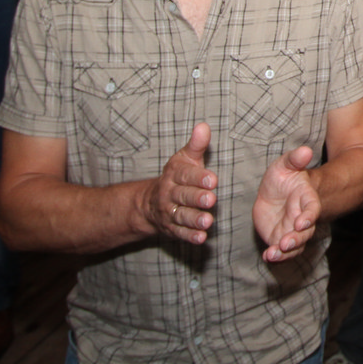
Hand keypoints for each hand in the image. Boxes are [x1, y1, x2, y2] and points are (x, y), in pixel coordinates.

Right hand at [145, 123, 217, 243]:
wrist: (150, 203)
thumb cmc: (177, 176)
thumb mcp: (184, 159)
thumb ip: (196, 145)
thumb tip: (204, 126)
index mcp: (174, 174)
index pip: (186, 175)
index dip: (199, 178)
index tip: (212, 179)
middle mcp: (169, 194)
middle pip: (183, 196)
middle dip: (197, 198)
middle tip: (211, 199)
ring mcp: (169, 212)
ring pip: (181, 216)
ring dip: (194, 219)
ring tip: (207, 221)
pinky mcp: (172, 228)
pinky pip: (180, 233)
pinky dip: (190, 236)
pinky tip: (201, 238)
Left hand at [253, 145, 320, 261]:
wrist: (277, 192)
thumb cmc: (285, 176)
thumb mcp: (286, 164)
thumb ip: (295, 159)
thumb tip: (306, 150)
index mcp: (307, 199)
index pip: (312, 209)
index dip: (309, 216)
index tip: (301, 223)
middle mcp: (302, 217)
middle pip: (305, 232)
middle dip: (296, 239)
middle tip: (285, 243)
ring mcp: (292, 230)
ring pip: (295, 245)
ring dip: (286, 252)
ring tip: (273, 254)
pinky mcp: (280, 237)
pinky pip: (281, 251)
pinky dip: (276, 256)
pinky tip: (268, 256)